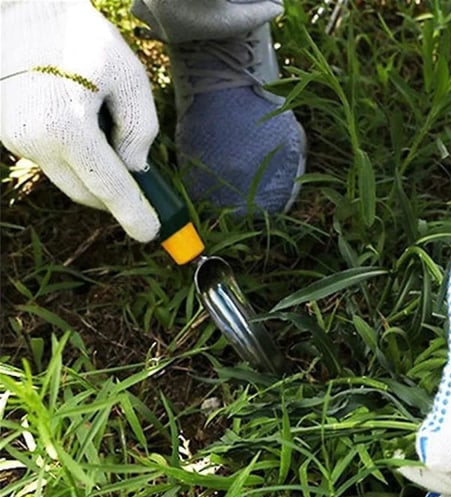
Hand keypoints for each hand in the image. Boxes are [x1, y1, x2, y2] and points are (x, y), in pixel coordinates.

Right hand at [0, 0, 159, 241]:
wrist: (24, 11)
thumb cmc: (82, 39)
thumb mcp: (129, 78)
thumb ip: (140, 129)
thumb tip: (135, 168)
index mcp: (67, 127)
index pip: (108, 186)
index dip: (133, 213)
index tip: (150, 233)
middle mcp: (35, 140)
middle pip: (87, 192)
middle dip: (116, 198)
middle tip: (144, 197)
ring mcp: (16, 139)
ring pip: (69, 180)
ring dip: (95, 178)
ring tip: (112, 149)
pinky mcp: (7, 134)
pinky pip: (52, 162)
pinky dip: (75, 161)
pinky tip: (85, 134)